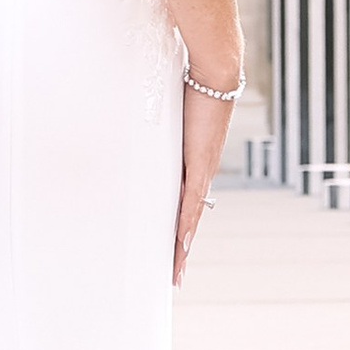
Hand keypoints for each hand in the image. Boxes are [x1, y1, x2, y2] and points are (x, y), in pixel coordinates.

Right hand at [173, 77, 230, 284]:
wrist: (215, 73)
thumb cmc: (193, 85)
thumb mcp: (168, 112)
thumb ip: (154, 121)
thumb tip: (133, 113)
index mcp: (192, 163)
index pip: (183, 205)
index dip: (177, 230)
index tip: (172, 250)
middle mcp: (199, 173)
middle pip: (187, 221)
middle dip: (179, 251)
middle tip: (173, 276)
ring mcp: (201, 172)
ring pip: (190, 221)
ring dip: (181, 248)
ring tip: (175, 273)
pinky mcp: (201, 167)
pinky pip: (190, 205)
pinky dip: (186, 227)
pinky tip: (182, 247)